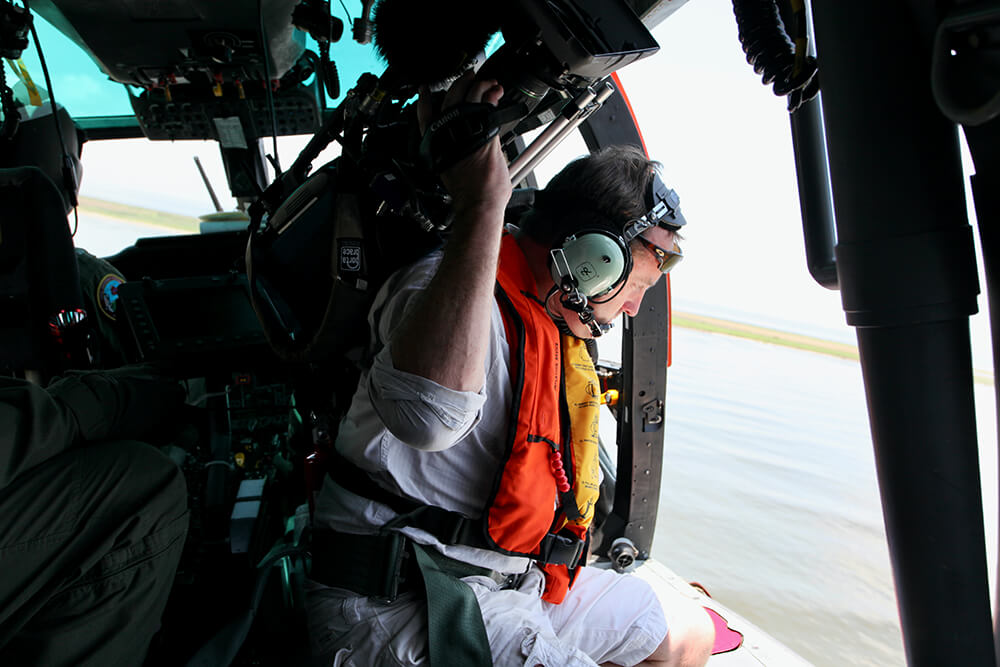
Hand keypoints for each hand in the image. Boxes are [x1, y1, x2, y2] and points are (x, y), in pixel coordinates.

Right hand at [418, 70, 511, 219]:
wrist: (479, 202)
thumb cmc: (467, 193)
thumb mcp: (449, 172)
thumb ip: (454, 155)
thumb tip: (466, 152)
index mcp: (437, 145)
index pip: (426, 117)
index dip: (425, 102)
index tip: (426, 90)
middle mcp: (449, 136)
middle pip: (450, 101)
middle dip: (459, 85)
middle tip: (468, 76)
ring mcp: (467, 132)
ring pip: (470, 100)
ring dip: (479, 86)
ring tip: (488, 82)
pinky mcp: (485, 133)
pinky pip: (487, 107)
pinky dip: (491, 96)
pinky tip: (495, 91)